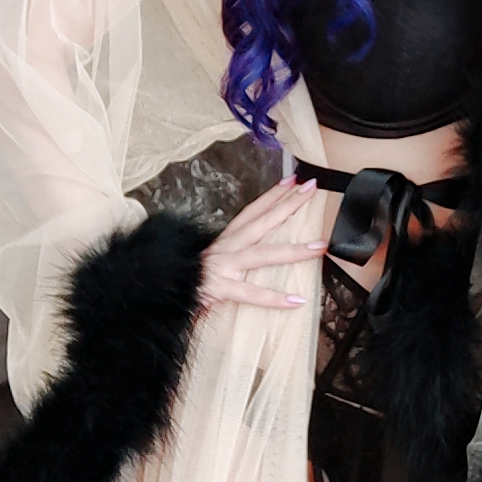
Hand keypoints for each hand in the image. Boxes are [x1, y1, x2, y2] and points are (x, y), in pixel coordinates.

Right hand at [198, 176, 326, 312]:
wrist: (162, 289)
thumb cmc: (187, 276)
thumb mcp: (211, 259)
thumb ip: (231, 254)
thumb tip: (254, 249)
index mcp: (226, 239)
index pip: (252, 211)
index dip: (272, 195)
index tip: (292, 180)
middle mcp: (227, 247)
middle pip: (263, 221)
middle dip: (288, 204)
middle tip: (310, 189)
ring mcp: (225, 265)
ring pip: (264, 254)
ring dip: (294, 250)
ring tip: (319, 247)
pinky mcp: (221, 287)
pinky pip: (251, 294)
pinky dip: (274, 298)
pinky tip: (296, 300)